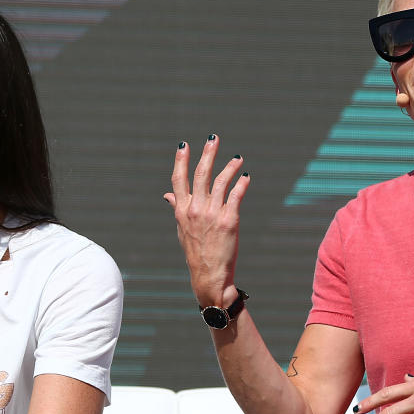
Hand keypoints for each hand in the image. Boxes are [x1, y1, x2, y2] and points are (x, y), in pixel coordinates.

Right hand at [164, 135, 249, 305]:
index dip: (181, 160)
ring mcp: (212, 214)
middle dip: (207, 154)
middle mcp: (195, 210)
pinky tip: (246, 176)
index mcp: (182, 211)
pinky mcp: (228, 220)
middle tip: (213, 138)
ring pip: (220, 182)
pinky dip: (241, 183)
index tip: (184, 145)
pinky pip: (236, 196)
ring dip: (230, 167)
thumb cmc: (195, 252)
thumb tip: (167, 195)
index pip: (179, 180)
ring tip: (237, 158)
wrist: (208, 275)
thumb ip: (176, 208)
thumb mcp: (181, 229)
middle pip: (201, 174)